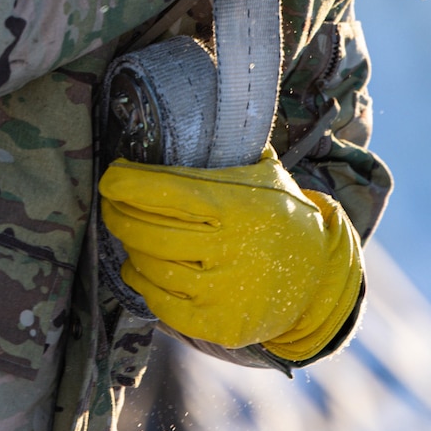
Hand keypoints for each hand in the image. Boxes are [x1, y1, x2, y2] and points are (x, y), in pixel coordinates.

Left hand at [98, 154, 361, 359]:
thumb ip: (230, 149)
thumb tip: (193, 105)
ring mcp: (222, 291)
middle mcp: (228, 249)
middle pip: (147, 230)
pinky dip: (141, 282)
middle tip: (111, 204)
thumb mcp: (267, 174)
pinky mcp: (217, 324)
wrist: (319, 279)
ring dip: (129, 247)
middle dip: (118, 214)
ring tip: (128, 233)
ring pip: (149, 266)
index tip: (110, 178)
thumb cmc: (282, 217)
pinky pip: (159, 303)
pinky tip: (139, 267)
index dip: (127, 184)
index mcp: (236, 206)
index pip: (164, 191)